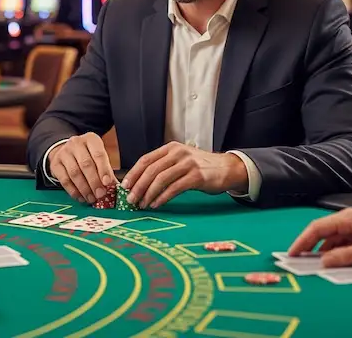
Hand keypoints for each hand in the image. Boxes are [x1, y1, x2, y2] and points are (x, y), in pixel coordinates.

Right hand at [49, 133, 115, 203]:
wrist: (66, 150)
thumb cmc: (87, 155)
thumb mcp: (98, 156)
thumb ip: (106, 170)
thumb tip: (114, 187)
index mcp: (90, 139)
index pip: (98, 154)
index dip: (103, 169)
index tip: (107, 183)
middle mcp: (76, 143)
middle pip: (86, 164)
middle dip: (94, 182)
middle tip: (100, 195)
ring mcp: (63, 153)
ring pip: (75, 173)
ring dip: (84, 189)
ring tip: (91, 198)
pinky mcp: (55, 164)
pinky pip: (64, 180)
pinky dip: (73, 191)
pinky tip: (81, 198)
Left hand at [121, 142, 246, 208]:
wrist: (227, 168)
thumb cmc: (200, 167)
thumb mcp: (180, 160)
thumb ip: (163, 166)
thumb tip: (139, 183)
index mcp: (170, 148)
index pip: (146, 159)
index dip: (133, 173)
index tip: (125, 186)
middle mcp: (178, 153)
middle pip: (151, 170)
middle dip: (138, 186)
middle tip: (131, 199)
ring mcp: (188, 164)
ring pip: (161, 179)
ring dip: (149, 194)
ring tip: (142, 204)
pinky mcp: (197, 176)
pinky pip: (174, 188)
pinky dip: (163, 198)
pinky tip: (156, 204)